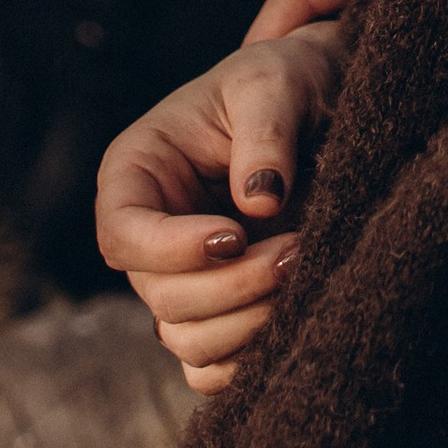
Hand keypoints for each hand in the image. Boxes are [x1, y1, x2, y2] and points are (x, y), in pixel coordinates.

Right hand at [96, 25, 350, 392]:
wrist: (326, 103)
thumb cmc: (288, 80)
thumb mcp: (275, 82)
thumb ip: (265, 133)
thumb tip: (260, 201)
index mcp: (138, 172)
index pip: (122, 234)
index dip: (172, 249)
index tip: (235, 234)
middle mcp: (151, 232)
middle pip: (161, 296)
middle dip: (231, 286)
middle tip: (296, 250)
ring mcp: (182, 277)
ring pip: (187, 338)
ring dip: (249, 321)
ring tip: (304, 269)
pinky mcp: (218, 309)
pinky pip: (210, 367)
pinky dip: (247, 358)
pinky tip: (292, 318)